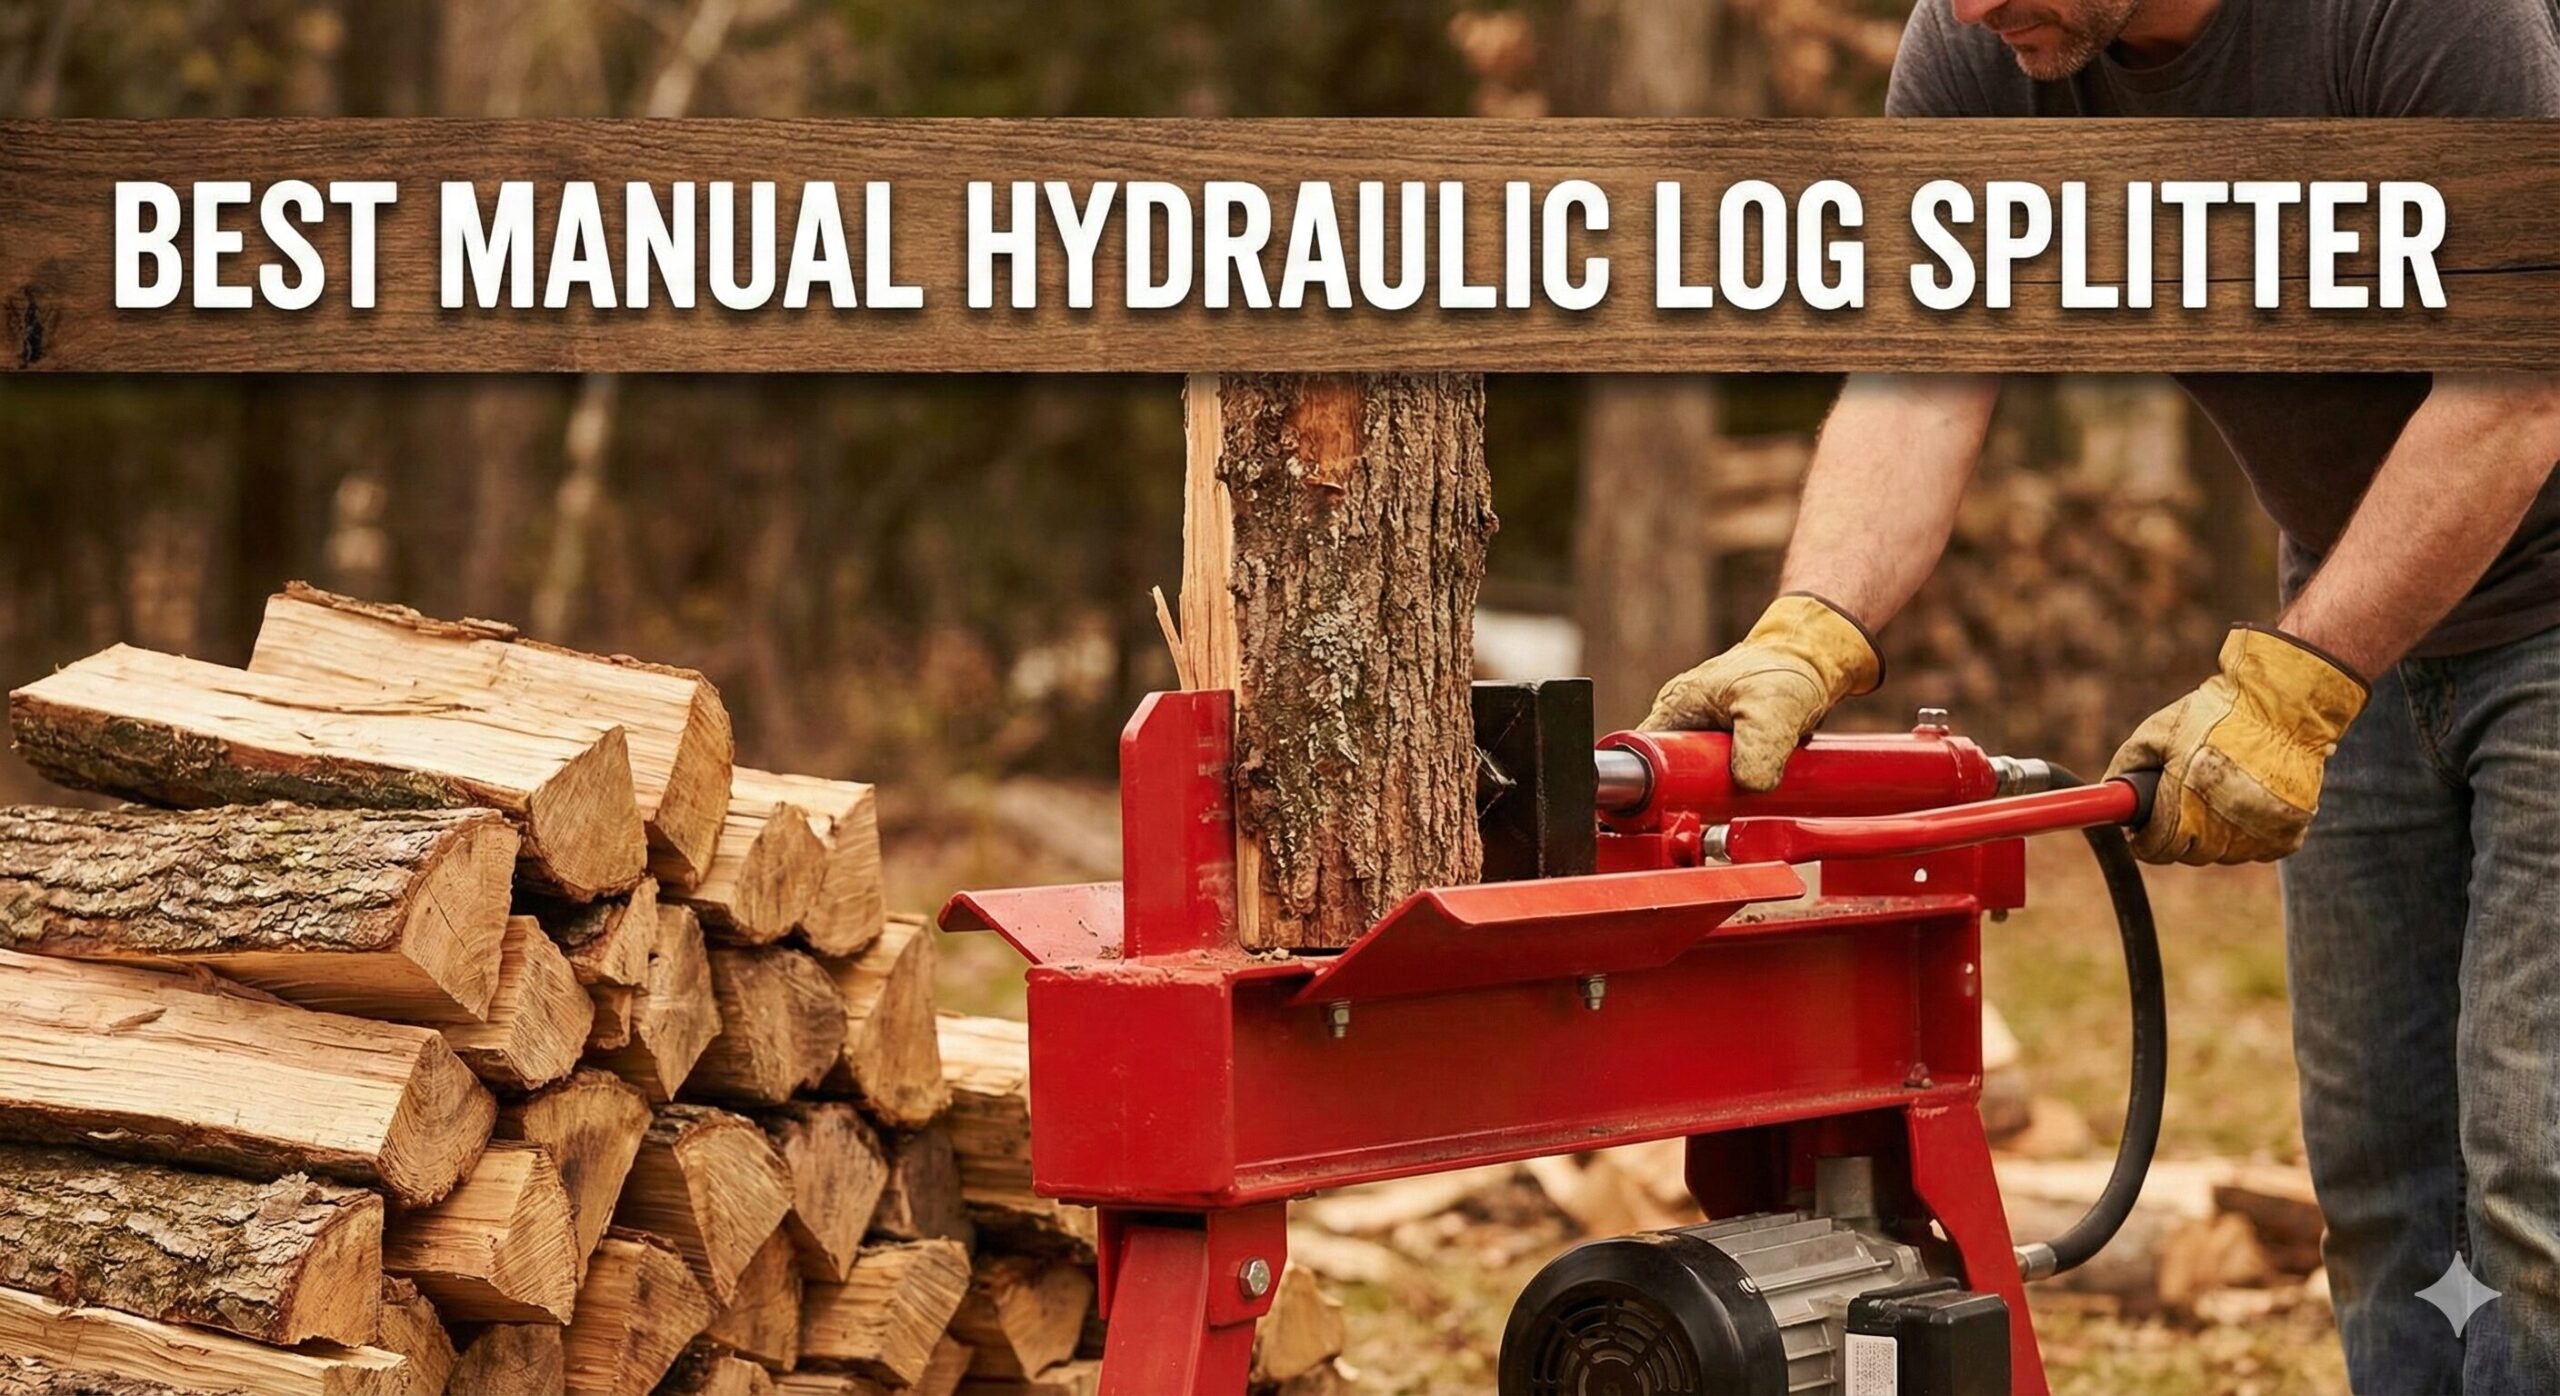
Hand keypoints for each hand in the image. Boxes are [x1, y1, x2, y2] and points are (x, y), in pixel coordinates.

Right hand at [1639, 593, 1882, 790]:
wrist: (1818, 661)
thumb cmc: (1787, 670)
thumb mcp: (1772, 711)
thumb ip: (1759, 749)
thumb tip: (1749, 785)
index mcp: (1676, 707)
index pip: (1643, 755)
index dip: (1652, 785)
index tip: (1673, 807)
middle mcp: (1684, 721)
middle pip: (1670, 774)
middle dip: (1693, 793)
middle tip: (1719, 803)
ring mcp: (1705, 733)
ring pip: (1699, 779)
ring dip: (1720, 791)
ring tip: (1744, 789)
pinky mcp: (1728, 746)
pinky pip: (1722, 777)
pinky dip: (1737, 787)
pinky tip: (1754, 787)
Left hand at [2106, 625, 2368, 865]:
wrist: (2283, 704)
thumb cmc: (2215, 714)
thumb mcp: (2157, 731)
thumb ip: (2127, 766)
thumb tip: (2110, 797)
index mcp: (2186, 801)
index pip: (2157, 848)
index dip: (2144, 840)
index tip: (2142, 829)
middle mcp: (2224, 825)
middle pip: (2191, 854)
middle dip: (2179, 835)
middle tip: (2181, 804)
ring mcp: (2261, 832)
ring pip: (2226, 854)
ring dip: (2216, 836)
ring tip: (2217, 795)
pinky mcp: (2290, 831)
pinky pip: (2261, 850)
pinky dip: (2251, 835)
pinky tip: (2247, 801)